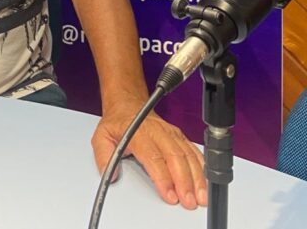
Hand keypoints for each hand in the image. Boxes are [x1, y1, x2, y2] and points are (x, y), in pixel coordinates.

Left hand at [92, 104, 206, 209]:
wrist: (127, 105)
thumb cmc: (117, 123)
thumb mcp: (101, 136)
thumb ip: (103, 156)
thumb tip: (111, 175)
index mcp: (139, 132)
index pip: (154, 157)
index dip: (164, 178)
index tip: (169, 195)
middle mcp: (158, 132)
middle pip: (176, 157)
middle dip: (185, 181)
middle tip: (189, 201)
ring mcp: (171, 133)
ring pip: (188, 155)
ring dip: (197, 177)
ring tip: (201, 197)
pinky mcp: (180, 136)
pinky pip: (194, 151)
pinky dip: (202, 167)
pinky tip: (205, 181)